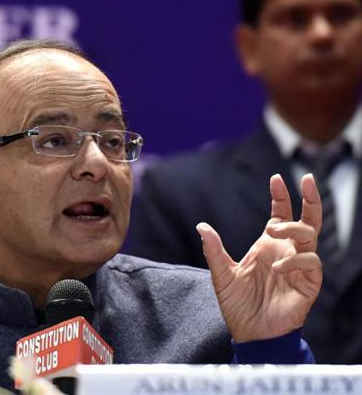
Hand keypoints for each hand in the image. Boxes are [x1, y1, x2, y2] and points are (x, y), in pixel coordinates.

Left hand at [197, 174, 322, 341]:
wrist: (250, 333)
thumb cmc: (237, 304)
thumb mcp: (221, 274)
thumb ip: (213, 250)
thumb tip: (201, 226)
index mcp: (268, 244)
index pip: (280, 214)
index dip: (280, 196)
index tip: (275, 178)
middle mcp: (286, 251)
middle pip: (307, 220)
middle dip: (310, 199)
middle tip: (307, 180)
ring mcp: (299, 266)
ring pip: (311, 236)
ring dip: (295, 228)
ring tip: (272, 231)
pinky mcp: (309, 283)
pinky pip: (311, 263)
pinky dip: (296, 260)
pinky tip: (277, 266)